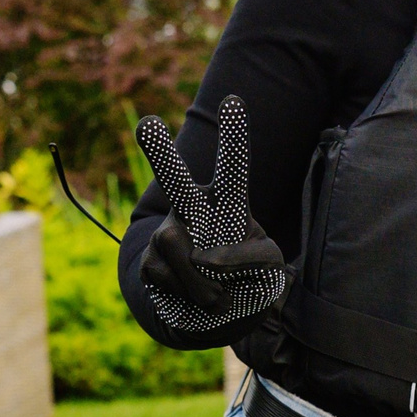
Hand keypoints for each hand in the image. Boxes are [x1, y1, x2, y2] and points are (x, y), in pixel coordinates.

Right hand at [135, 96, 289, 335]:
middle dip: (158, 153)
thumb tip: (203, 257)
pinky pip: (169, 276)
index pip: (234, 166)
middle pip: (174, 180)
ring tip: (218, 293)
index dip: (234, 136)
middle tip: (147, 123)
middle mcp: (194, 211)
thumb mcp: (269, 266)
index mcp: (229, 202)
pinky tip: (198, 298)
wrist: (217, 316)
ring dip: (202, 279)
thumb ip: (249, 256)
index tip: (234, 100)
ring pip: (173, 243)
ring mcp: (168, 235)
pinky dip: (191, 294)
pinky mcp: (149, 263)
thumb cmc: (250, 280)